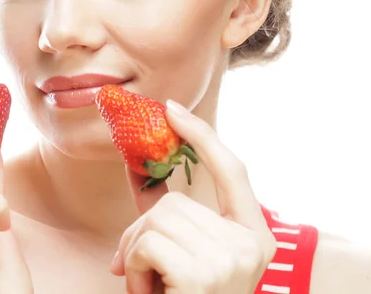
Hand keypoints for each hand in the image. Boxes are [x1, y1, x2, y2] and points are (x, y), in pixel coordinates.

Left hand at [111, 99, 276, 293]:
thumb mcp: (186, 256)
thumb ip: (170, 218)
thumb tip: (136, 168)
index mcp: (252, 235)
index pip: (233, 170)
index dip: (202, 136)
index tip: (172, 108)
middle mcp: (250, 245)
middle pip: (175, 202)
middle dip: (142, 231)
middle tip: (137, 266)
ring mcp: (231, 258)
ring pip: (156, 219)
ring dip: (134, 252)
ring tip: (146, 284)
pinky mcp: (205, 273)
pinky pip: (146, 242)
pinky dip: (131, 267)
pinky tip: (146, 293)